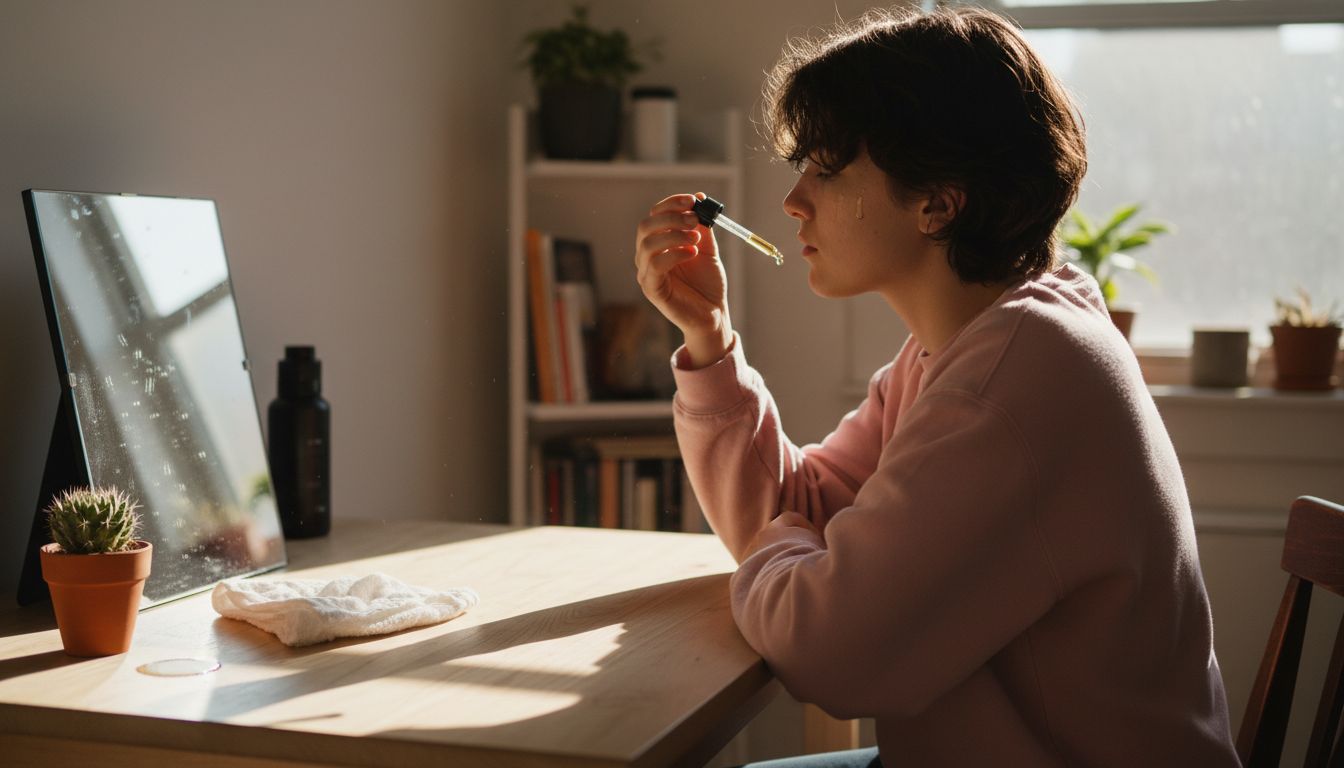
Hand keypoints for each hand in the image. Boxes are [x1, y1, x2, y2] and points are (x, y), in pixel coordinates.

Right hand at [634, 193, 732, 367]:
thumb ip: (702, 227)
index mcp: (658, 244)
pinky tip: (692, 253)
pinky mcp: (652, 290)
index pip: (654, 216)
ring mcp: (647, 274)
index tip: (693, 200)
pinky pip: (655, 266)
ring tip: (696, 239)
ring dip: (674, 235)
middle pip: (646, 226)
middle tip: (694, 220)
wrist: (713, 313)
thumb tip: (699, 199)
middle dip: (671, 218)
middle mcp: (647, 257)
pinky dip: (674, 254)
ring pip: (647, 245)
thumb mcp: (707, 249)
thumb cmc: (707, 283)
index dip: (671, 204)